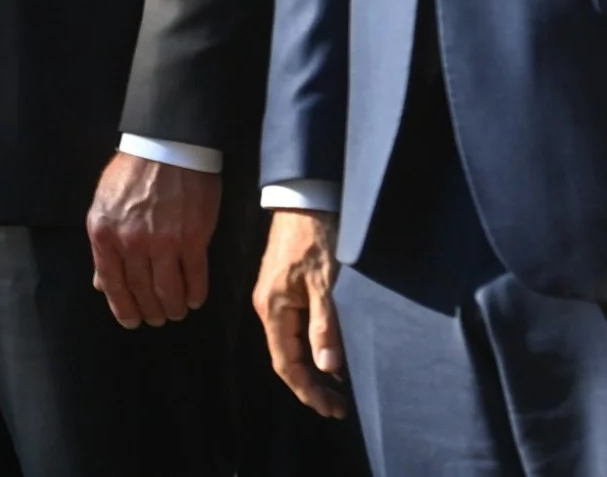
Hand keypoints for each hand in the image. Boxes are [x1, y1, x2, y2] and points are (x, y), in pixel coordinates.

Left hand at [88, 153, 220, 327]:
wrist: (167, 147)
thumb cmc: (132, 172)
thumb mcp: (104, 204)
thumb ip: (104, 244)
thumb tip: (101, 282)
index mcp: (104, 233)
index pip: (112, 283)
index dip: (122, 308)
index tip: (131, 321)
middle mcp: (131, 243)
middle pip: (141, 292)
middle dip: (150, 311)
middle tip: (156, 319)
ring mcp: (163, 243)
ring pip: (168, 291)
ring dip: (173, 307)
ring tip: (176, 312)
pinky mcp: (193, 239)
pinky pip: (195, 278)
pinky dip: (195, 294)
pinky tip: (195, 299)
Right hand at [255, 209, 348, 418]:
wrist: (304, 197)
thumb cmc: (316, 238)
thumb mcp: (326, 283)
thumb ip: (325, 325)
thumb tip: (327, 367)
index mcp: (273, 309)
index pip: (286, 364)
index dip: (308, 391)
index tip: (333, 409)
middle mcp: (267, 306)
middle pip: (286, 358)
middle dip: (311, 385)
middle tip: (340, 406)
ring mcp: (273, 297)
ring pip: (290, 344)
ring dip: (312, 368)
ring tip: (338, 387)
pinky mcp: (283, 287)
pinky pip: (294, 329)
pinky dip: (311, 348)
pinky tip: (329, 353)